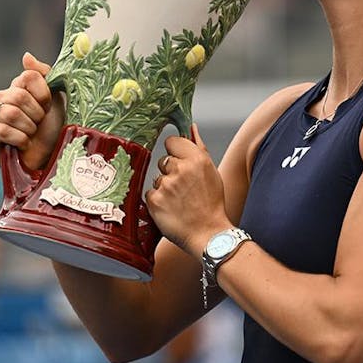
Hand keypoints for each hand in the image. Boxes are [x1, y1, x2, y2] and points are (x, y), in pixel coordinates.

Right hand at [0, 52, 64, 170]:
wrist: (47, 158)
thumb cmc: (53, 129)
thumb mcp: (57, 99)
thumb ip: (45, 75)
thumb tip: (26, 56)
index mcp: (19, 86)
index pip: (29, 77)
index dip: (43, 95)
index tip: (48, 108)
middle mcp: (1, 96)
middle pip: (19, 95)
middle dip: (36, 114)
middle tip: (39, 124)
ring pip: (10, 113)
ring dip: (28, 128)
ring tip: (31, 135)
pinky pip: (3, 130)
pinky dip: (20, 139)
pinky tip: (23, 144)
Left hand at [145, 124, 230, 258]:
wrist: (208, 234)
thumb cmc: (211, 204)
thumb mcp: (212, 172)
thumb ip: (199, 148)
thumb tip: (191, 128)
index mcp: (197, 159)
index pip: (172, 141)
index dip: (175, 152)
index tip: (180, 162)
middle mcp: (180, 169)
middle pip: (163, 160)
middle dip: (170, 172)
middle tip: (183, 189)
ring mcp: (166, 185)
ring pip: (157, 178)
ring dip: (164, 188)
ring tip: (179, 202)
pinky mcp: (154, 200)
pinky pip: (150, 193)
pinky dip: (158, 201)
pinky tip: (171, 209)